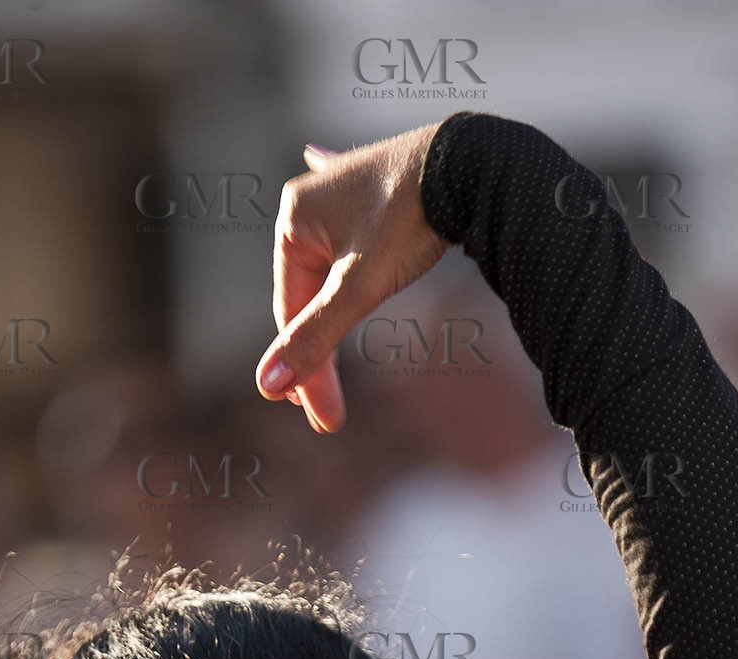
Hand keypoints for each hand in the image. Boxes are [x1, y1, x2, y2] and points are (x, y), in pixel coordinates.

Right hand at [255, 124, 450, 432]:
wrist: (470, 163)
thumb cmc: (410, 219)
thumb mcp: (359, 287)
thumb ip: (315, 337)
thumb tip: (267, 385)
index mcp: (292, 221)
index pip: (290, 313)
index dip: (305, 370)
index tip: (322, 417)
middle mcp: (307, 204)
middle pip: (306, 299)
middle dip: (319, 355)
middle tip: (331, 415)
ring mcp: (338, 197)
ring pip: (327, 280)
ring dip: (329, 324)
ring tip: (335, 372)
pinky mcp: (370, 196)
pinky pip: (346, 250)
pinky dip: (342, 278)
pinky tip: (331, 267)